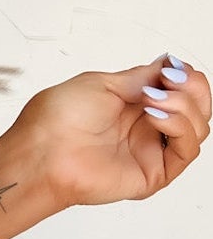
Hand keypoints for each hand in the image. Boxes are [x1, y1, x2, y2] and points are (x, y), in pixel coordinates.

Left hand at [10, 52, 208, 211]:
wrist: (41, 153)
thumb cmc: (55, 122)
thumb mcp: (102, 83)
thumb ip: (140, 77)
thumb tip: (167, 65)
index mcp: (132, 106)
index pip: (181, 89)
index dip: (184, 75)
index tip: (173, 67)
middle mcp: (144, 128)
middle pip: (196, 107)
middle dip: (192, 87)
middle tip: (170, 80)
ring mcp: (150, 150)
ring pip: (198, 127)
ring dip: (184, 105)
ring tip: (154, 100)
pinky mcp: (153, 173)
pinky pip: (187, 150)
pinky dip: (180, 127)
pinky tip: (157, 116)